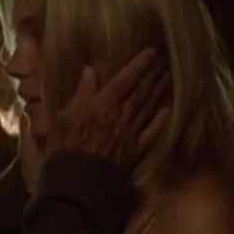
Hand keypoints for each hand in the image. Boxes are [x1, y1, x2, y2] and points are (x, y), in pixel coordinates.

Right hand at [49, 47, 173, 168]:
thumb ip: (81, 93)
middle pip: (142, 91)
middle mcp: (122, 114)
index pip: (126, 78)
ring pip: (149, 107)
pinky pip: (151, 133)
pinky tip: (167, 112)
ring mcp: (132, 133)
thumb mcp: (65, 116)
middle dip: (153, 75)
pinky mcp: (136, 150)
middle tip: (165, 61)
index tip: (152, 51)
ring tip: (168, 77)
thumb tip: (90, 71)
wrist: (78, 182)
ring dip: (158, 91)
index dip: (139, 64)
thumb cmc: (65, 147)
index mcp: (104, 103)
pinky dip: (160, 121)